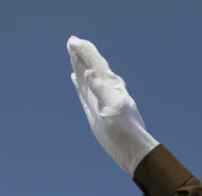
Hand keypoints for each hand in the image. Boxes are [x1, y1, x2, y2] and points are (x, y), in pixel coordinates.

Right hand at [67, 36, 158, 173]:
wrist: (130, 148)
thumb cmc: (125, 128)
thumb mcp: (113, 106)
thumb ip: (101, 89)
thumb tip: (89, 72)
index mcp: (110, 84)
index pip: (95, 61)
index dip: (84, 50)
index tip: (73, 42)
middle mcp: (105, 88)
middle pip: (91, 65)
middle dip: (81, 53)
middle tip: (71, 42)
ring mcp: (99, 98)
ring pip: (86, 76)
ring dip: (79, 64)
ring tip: (72, 54)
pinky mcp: (94, 109)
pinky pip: (84, 90)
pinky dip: (79, 82)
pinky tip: (75, 77)